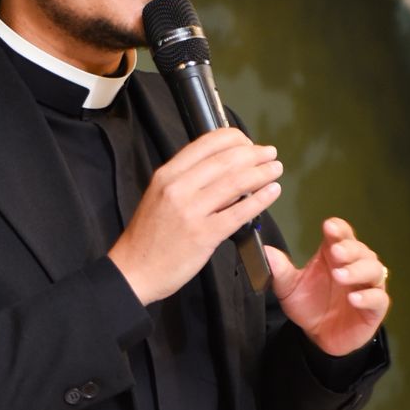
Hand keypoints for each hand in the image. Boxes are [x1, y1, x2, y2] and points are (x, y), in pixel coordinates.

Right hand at [110, 128, 282, 304]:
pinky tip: (272, 192)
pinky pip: (239, 212)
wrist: (134, 271)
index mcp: (167, 175)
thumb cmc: (149, 237)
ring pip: (235, 182)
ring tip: (275, 169)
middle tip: (269, 153)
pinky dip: (260, 199)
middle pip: (225, 160)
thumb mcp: (159, 196)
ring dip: (262, 172)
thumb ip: (185, 180)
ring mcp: (191, 211)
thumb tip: (222, 169)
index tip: (248, 142)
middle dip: (254, 153)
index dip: (234, 138)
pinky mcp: (204, 235)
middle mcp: (178, 188)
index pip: (206, 143)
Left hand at [262, 217, 388, 356]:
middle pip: (360, 249)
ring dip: (358, 270)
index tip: (329, 228)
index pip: (342, 234)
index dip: (338, 229)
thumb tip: (266, 252)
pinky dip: (368, 297)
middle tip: (335, 252)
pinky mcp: (375, 307)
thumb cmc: (309, 305)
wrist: (319, 336)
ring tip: (340, 275)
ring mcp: (368, 286)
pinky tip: (353, 298)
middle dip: (349, 248)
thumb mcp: (289, 289)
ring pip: (374, 269)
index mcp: (334, 255)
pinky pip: (379, 298)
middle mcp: (355, 265)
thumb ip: (280, 271)